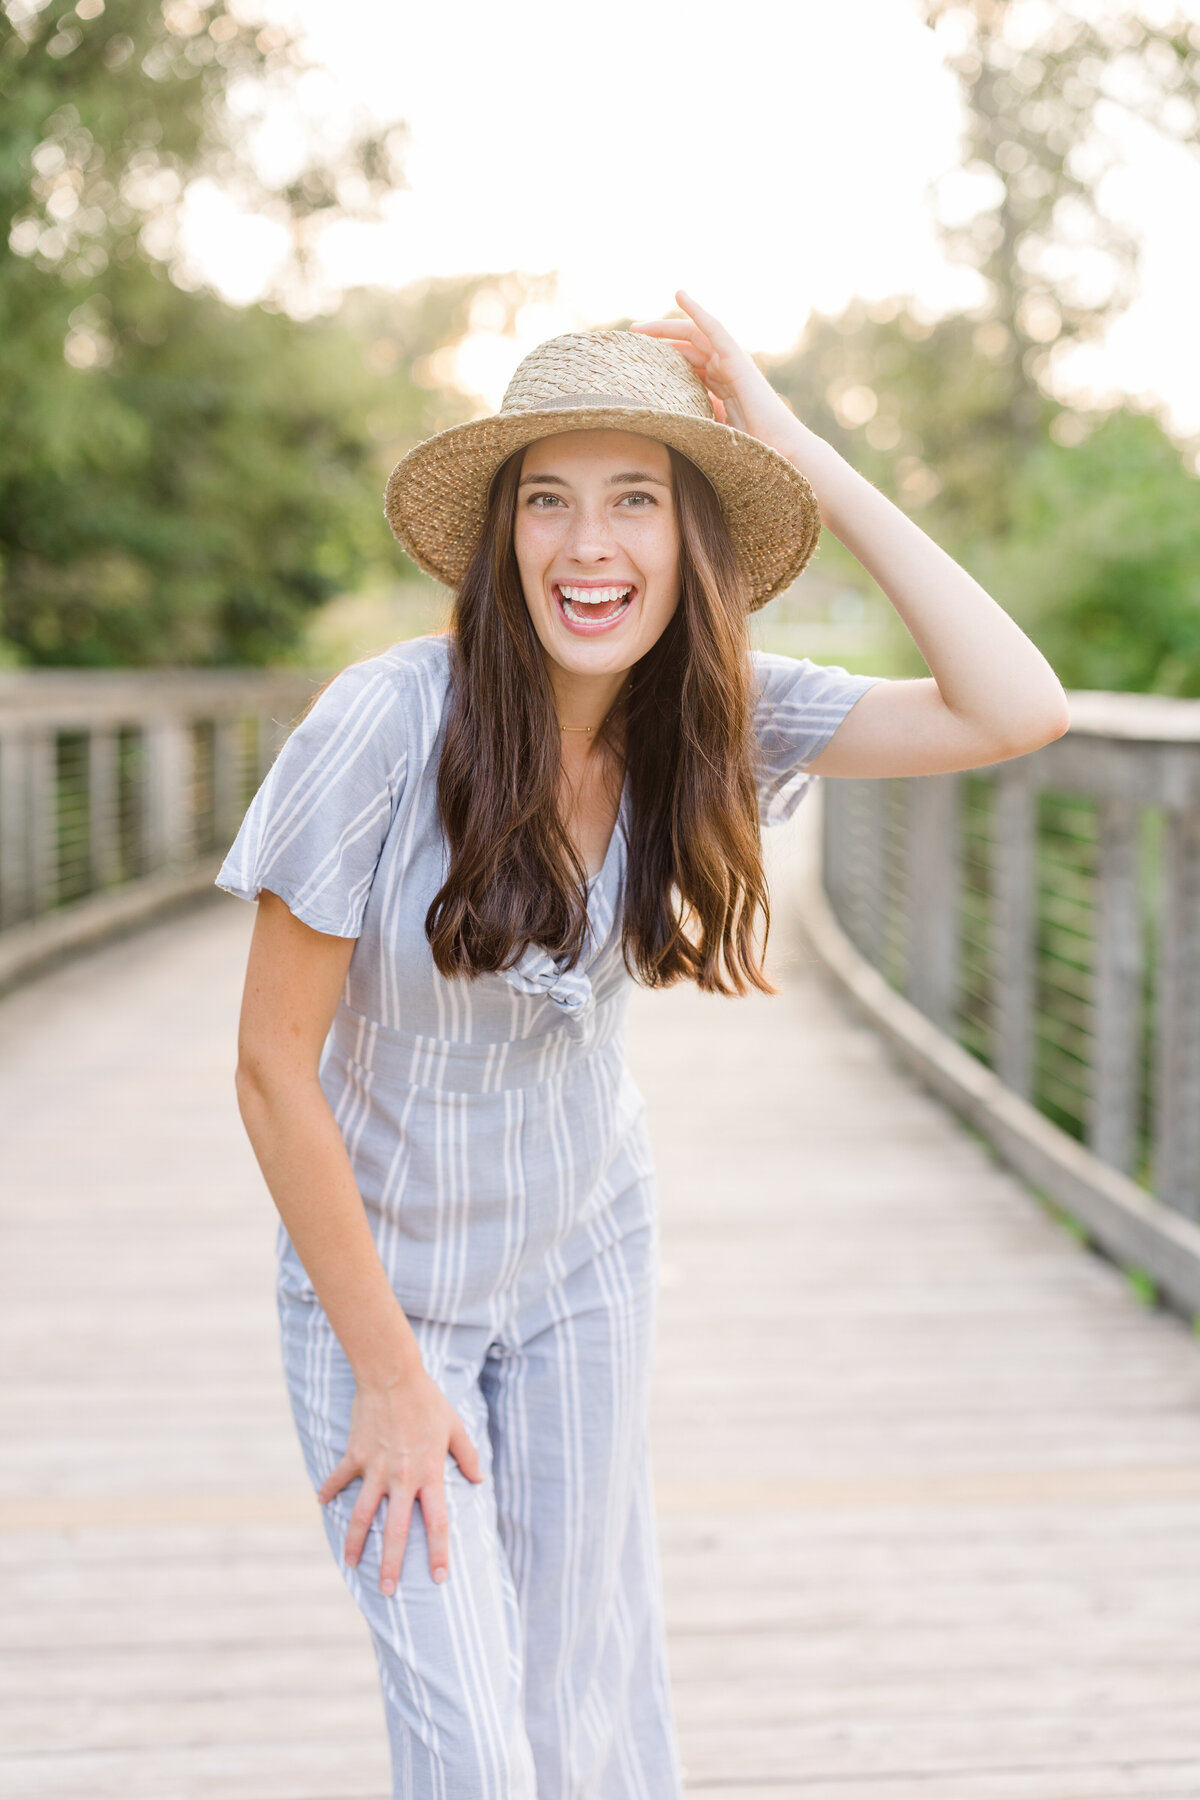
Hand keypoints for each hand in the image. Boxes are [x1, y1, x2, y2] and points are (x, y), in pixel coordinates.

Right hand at [318, 1364, 483, 1593]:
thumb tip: (479, 1479)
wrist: (393, 1376)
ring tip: (350, 1563)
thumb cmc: (428, 1400)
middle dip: (390, 1564)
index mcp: (430, 1474)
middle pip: (395, 1531)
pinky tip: (322, 1502)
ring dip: (354, 1542)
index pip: (436, 1523)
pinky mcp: (355, 1456)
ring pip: (362, 1516)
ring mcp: (376, 1469)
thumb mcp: (455, 1427)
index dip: (438, 1553)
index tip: (438, 1578)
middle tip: (387, 1591)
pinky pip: (339, 1480)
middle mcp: (402, 1478)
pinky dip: (329, 1491)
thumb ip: (467, 1455)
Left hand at [630, 290, 804, 459]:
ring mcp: (733, 364)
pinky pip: (715, 330)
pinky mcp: (739, 361)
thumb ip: (697, 426)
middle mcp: (726, 371)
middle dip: (658, 338)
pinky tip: (680, 295)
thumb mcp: (714, 437)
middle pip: (687, 346)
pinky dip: (698, 311)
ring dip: (666, 327)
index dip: (663, 357)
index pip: (687, 363)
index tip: (636, 358)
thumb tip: (667, 432)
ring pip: (695, 335)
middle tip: (630, 335)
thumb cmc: (753, 453)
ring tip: (638, 327)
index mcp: (721, 387)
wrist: (782, 454)